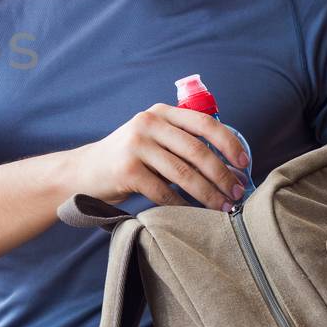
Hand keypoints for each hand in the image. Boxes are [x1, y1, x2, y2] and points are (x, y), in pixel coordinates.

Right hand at [70, 104, 248, 210]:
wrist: (83, 172)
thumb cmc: (127, 160)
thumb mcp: (152, 138)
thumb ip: (181, 141)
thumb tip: (228, 166)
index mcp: (160, 112)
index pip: (204, 123)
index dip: (228, 143)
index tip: (243, 163)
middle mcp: (147, 123)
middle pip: (197, 151)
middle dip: (222, 175)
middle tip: (236, 193)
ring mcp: (135, 146)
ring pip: (183, 174)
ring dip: (208, 194)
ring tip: (223, 207)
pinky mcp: (126, 170)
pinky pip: (164, 192)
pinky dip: (182, 206)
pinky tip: (192, 214)